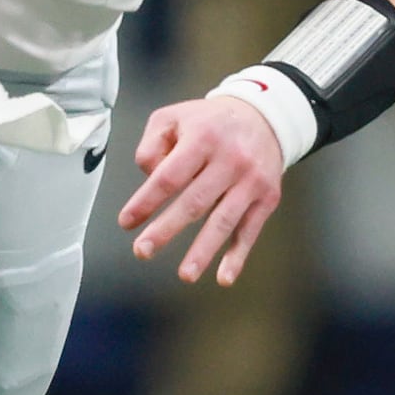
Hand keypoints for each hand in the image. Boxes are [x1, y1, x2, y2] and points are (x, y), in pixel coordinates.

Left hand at [119, 94, 285, 284]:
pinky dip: (238, 256)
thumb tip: (148, 179)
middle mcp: (230, 159)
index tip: (127, 221)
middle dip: (167, 229)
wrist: (265, 118)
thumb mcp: (173, 118)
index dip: (146, 201)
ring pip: (223, 221)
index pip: (170, 176)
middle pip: (194, 202)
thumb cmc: (210, 123)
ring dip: (203, 251)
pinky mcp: (267, 197)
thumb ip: (152, 145)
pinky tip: (224, 277)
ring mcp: (251, 180)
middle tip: (143, 251)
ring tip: (185, 274)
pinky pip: (250, 230)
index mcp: (203, 138)